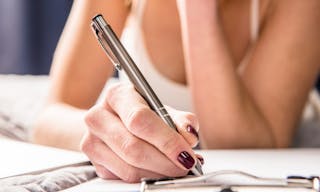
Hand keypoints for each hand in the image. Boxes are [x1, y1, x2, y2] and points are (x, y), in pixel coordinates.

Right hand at [81, 83, 201, 182]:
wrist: (112, 120)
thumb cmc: (139, 112)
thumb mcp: (161, 108)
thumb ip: (179, 120)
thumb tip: (189, 136)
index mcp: (117, 96)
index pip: (140, 120)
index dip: (166, 140)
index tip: (186, 154)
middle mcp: (99, 117)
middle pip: (133, 148)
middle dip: (166, 162)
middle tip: (186, 166)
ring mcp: (91, 141)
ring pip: (129, 168)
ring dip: (159, 173)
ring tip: (175, 168)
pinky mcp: (94, 162)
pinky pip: (124, 177)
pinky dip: (147, 177)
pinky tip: (159, 170)